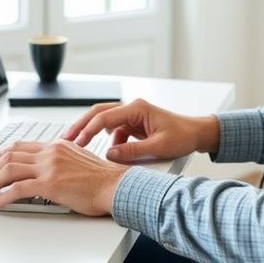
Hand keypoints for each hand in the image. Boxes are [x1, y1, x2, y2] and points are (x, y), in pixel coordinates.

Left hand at [0, 139, 127, 215]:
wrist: (115, 186)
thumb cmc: (102, 180)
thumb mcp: (78, 161)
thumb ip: (59, 161)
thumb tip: (43, 172)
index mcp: (56, 145)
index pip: (19, 146)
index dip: (0, 157)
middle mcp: (50, 152)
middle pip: (9, 156)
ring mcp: (49, 167)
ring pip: (8, 170)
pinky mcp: (50, 184)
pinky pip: (17, 189)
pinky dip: (2, 197)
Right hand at [63, 98, 219, 163]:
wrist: (197, 134)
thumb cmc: (183, 136)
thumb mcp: (158, 147)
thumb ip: (133, 151)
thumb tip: (109, 154)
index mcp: (137, 108)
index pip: (105, 116)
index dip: (88, 129)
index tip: (77, 142)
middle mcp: (132, 109)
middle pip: (98, 113)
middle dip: (81, 125)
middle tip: (66, 139)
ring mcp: (132, 116)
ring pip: (104, 121)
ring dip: (91, 132)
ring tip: (79, 147)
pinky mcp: (134, 125)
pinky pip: (114, 130)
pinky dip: (107, 140)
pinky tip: (106, 153)